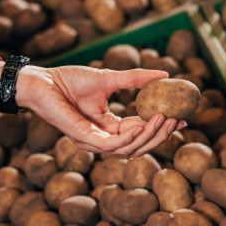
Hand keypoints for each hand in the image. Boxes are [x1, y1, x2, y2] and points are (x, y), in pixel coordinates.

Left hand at [0, 62, 185, 155]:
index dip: (161, 127)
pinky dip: (130, 138)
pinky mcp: (83, 138)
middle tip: (178, 120)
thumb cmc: (70, 79)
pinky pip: (111, 146)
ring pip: (128, 149)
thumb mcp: (110, 79)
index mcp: (109, 126)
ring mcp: (93, 141)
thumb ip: (135, 80)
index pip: (140, 131)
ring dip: (149, 135)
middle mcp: (103, 138)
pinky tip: (143, 125)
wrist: (43, 80)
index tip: (181, 118)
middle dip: (160, 135)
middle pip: (139, 145)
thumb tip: (164, 76)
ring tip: (164, 118)